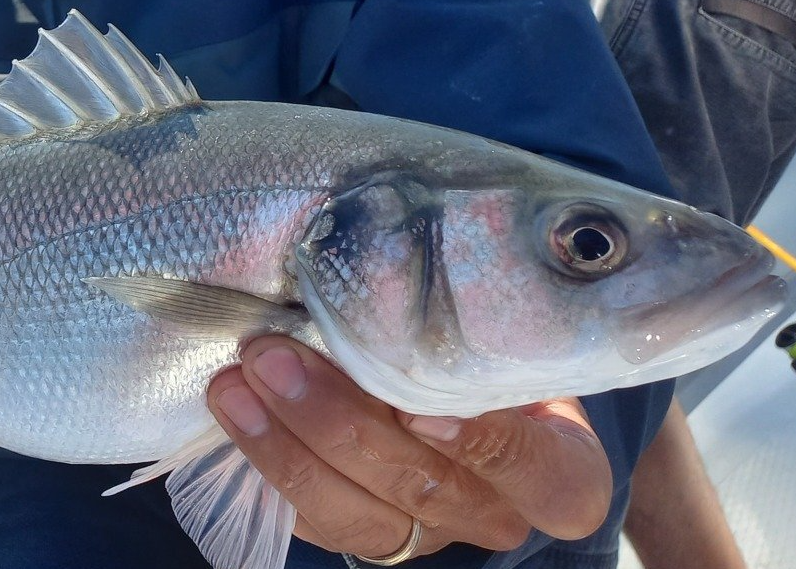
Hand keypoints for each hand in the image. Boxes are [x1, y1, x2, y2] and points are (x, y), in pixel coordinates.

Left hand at [206, 336, 611, 560]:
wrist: (463, 379)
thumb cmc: (491, 339)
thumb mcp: (509, 328)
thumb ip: (480, 320)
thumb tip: (401, 261)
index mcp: (561, 472)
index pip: (538, 477)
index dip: (482, 449)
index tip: (420, 410)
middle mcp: (495, 513)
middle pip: (421, 489)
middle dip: (336, 423)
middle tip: (274, 355)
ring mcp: (428, 534)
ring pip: (355, 513)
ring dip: (284, 445)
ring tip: (237, 381)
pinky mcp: (367, 532)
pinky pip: (312, 516)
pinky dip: (267, 462)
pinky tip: (233, 409)